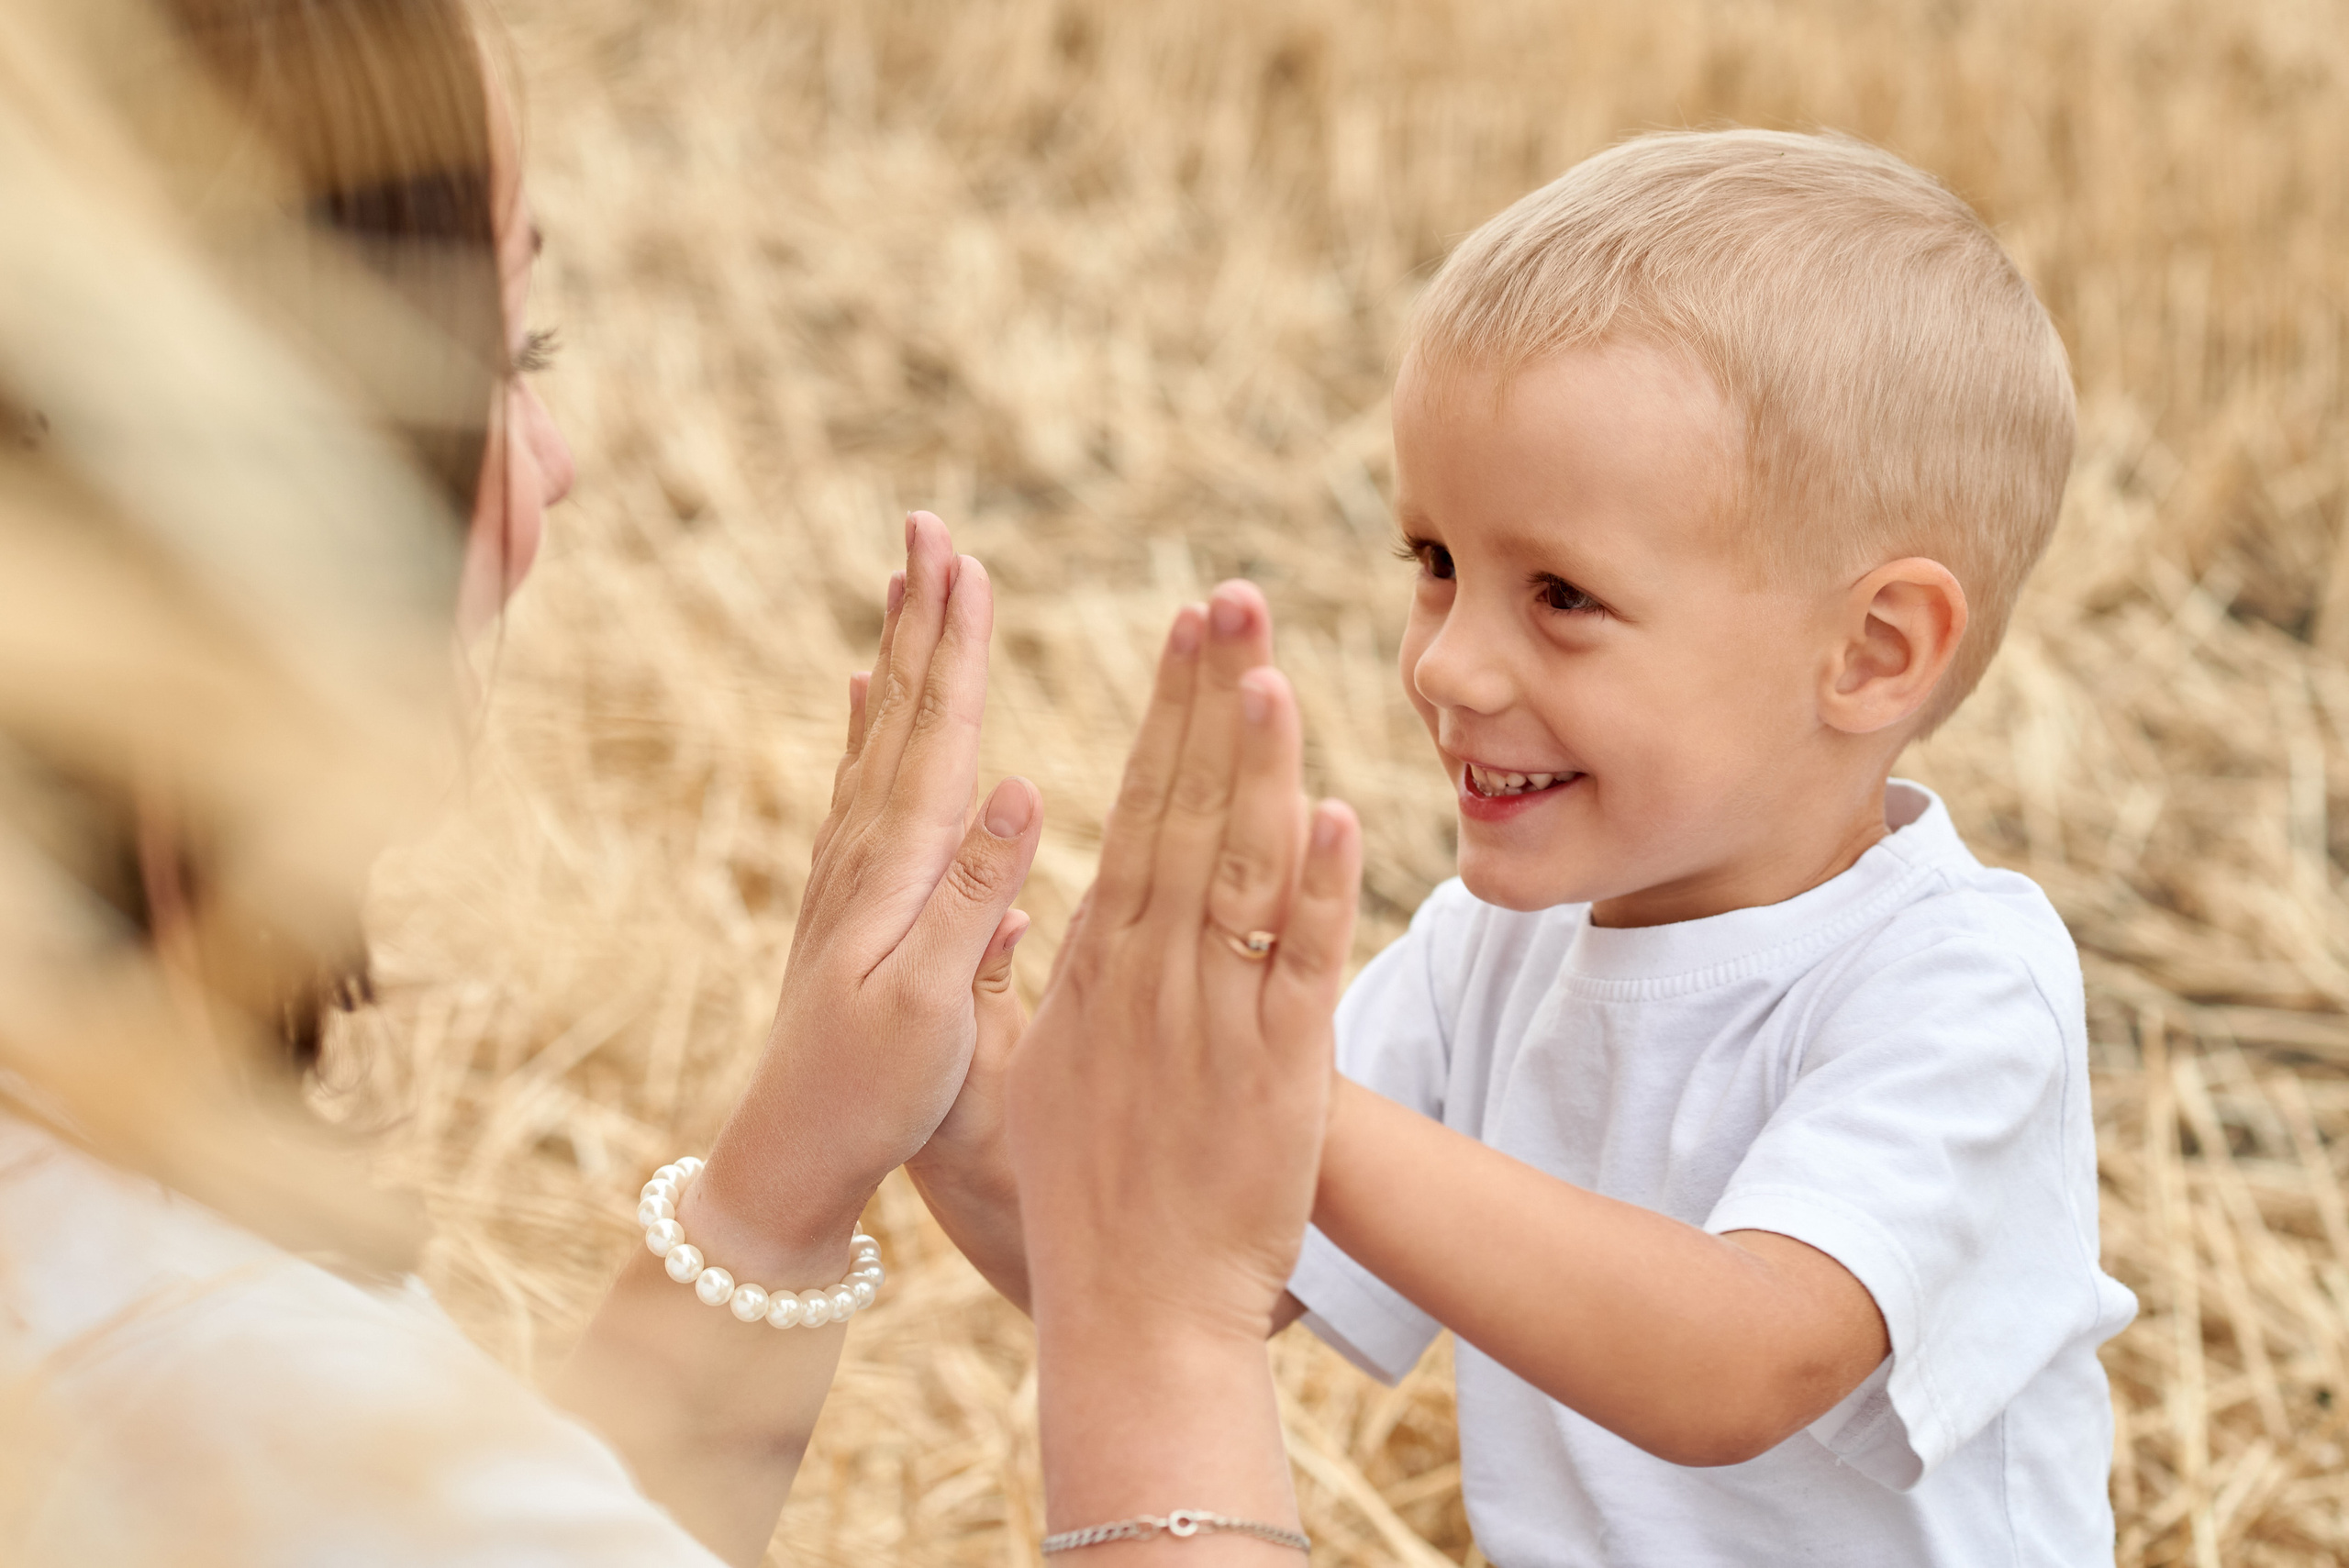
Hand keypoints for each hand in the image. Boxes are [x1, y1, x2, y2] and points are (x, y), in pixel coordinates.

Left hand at [689, 511, 1042, 1275]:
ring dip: (901, 653)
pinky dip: (872, 726)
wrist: (792, 1157)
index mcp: (895, 875)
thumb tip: (1018, 786)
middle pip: (903, 712)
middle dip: (922, 618)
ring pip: (882, 736)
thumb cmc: (872, 1097)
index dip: (957, 648)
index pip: (937, 736)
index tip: (970, 562)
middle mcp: (865, 857)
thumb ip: (973, 900)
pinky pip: (862, 785)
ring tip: (907, 580)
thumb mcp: (933, 1009)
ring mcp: (849, 874)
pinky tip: (872, 696)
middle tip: (929, 526)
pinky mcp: (847, 899)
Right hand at [1006, 582, 1362, 1346]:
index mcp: (1093, 969)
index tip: (1189, 635)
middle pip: (1177, 813)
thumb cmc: (1084, 1204)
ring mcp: (1210, 1022)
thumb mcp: (1034, 1080)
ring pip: (1233, 873)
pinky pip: (1298, 969)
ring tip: (1269, 672)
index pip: (1132, 814)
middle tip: (1229, 599)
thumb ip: (1052, 987)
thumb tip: (1041, 917)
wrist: (1136, 1317)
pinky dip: (1316, 893)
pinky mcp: (1277, 1077)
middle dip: (1204, 701)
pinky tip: (1334, 818)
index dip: (1168, 719)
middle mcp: (1146, 979)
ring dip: (1252, 769)